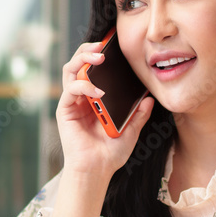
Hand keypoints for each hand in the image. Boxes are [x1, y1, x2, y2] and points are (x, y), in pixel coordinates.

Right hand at [56, 41, 153, 177]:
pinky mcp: (65, 110)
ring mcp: (72, 102)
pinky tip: (97, 92)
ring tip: (99, 57)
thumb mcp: (131, 130)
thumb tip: (150, 98)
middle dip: (89, 50)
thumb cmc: (111, 153)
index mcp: (95, 98)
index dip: (101, 54)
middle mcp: (81, 97)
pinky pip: (71, 89)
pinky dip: (84, 86)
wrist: (97, 171)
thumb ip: (138, 114)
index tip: (114, 44)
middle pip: (79, 63)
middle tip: (103, 46)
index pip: (95, 69)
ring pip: (71, 70)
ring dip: (83, 59)